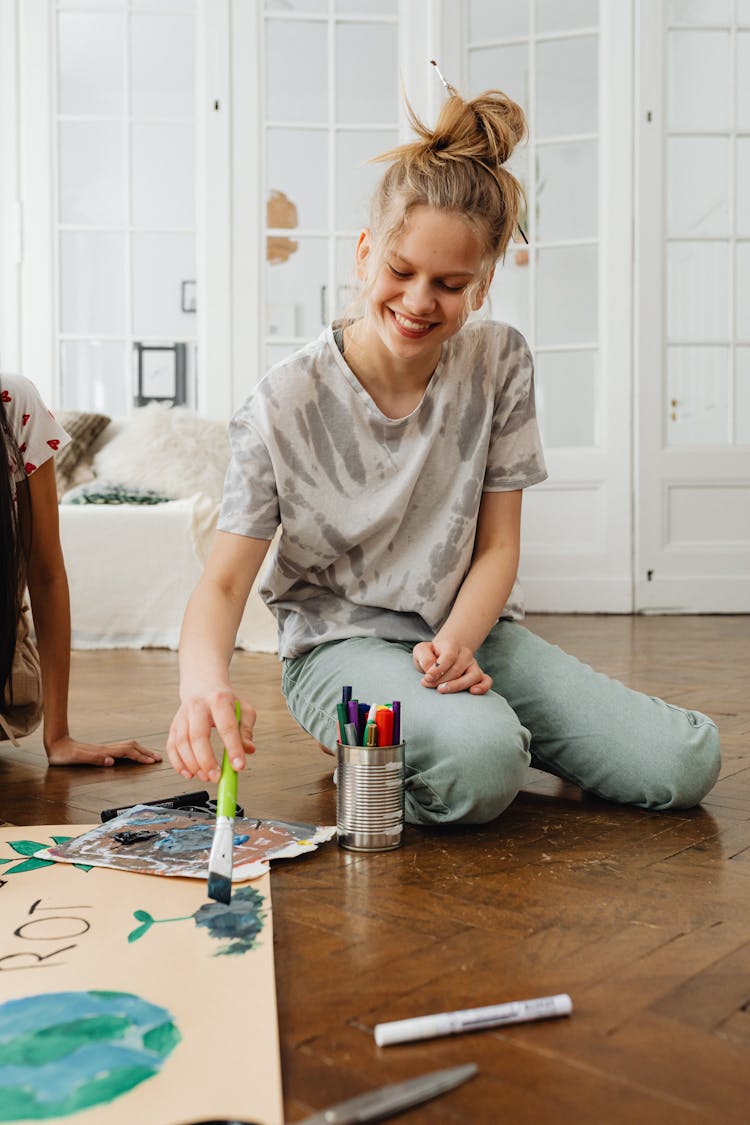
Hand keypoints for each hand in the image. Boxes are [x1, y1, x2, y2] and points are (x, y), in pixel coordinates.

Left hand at [45, 736, 161, 767]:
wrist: (56, 744)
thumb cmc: (64, 754)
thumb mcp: (77, 758)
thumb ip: (94, 759)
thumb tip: (112, 761)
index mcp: (103, 751)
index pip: (127, 752)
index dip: (140, 757)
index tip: (152, 762)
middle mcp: (106, 748)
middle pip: (132, 747)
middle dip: (146, 752)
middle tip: (158, 758)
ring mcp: (105, 748)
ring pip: (128, 747)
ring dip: (141, 750)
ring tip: (151, 756)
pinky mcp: (102, 750)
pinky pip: (122, 749)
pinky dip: (133, 751)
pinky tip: (134, 754)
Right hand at [166, 689, 255, 782]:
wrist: (202, 685)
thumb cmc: (224, 700)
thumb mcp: (243, 709)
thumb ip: (246, 730)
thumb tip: (248, 750)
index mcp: (219, 700)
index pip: (227, 726)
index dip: (233, 748)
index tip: (238, 766)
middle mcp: (198, 707)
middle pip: (198, 735)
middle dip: (207, 760)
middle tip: (216, 777)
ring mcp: (183, 716)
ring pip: (182, 742)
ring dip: (192, 764)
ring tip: (205, 776)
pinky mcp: (174, 725)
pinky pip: (171, 746)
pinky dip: (178, 763)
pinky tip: (189, 773)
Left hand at [413, 639, 492, 695]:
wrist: (442, 653)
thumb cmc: (431, 654)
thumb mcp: (421, 650)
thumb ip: (424, 657)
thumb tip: (430, 670)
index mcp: (451, 645)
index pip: (449, 656)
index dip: (438, 669)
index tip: (427, 678)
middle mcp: (465, 654)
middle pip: (457, 669)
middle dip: (440, 680)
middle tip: (427, 684)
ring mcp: (473, 665)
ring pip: (473, 676)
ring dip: (457, 685)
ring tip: (442, 690)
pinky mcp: (478, 675)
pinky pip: (486, 681)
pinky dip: (483, 687)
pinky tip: (473, 692)